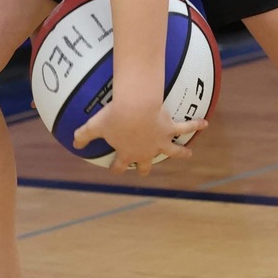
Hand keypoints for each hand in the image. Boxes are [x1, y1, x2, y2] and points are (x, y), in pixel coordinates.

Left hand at [73, 102, 206, 175]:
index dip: (116, 168)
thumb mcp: (94, 126)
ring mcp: (160, 141)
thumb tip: (74, 142)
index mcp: (127, 153)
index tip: (114, 169)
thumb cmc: (113, 117)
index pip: (120, 165)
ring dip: (181, 153)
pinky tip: (204, 123)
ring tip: (188, 154)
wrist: (134, 108)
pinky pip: (185, 126)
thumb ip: (83, 135)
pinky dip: (195, 125)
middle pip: (146, 164)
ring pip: (173, 151)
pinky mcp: (169, 128)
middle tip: (145, 169)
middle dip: (145, 167)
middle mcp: (145, 151)